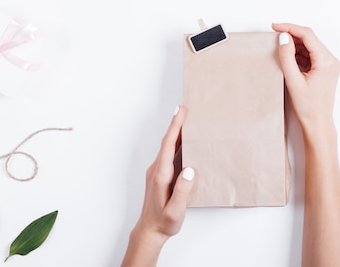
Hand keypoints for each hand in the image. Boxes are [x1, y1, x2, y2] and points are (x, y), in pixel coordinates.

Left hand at [121, 106, 194, 266]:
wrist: (149, 231)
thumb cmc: (164, 222)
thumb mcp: (175, 210)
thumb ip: (183, 190)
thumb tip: (190, 169)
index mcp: (160, 175)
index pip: (167, 145)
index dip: (174, 127)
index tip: (180, 112)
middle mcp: (156, 170)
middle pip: (167, 142)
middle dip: (176, 124)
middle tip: (185, 108)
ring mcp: (157, 172)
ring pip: (167, 147)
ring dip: (176, 133)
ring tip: (187, 120)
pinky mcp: (160, 175)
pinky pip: (168, 154)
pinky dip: (176, 143)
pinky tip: (184, 141)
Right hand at [272, 23, 339, 141]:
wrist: (317, 122)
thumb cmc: (308, 107)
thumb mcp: (293, 80)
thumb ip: (287, 57)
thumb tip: (283, 37)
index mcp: (326, 61)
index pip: (308, 35)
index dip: (290, 28)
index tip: (275, 27)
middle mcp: (331, 60)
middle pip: (309, 39)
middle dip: (292, 36)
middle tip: (275, 38)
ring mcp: (329, 64)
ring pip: (309, 46)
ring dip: (295, 46)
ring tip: (281, 52)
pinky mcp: (325, 68)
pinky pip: (311, 55)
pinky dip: (299, 54)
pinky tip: (289, 59)